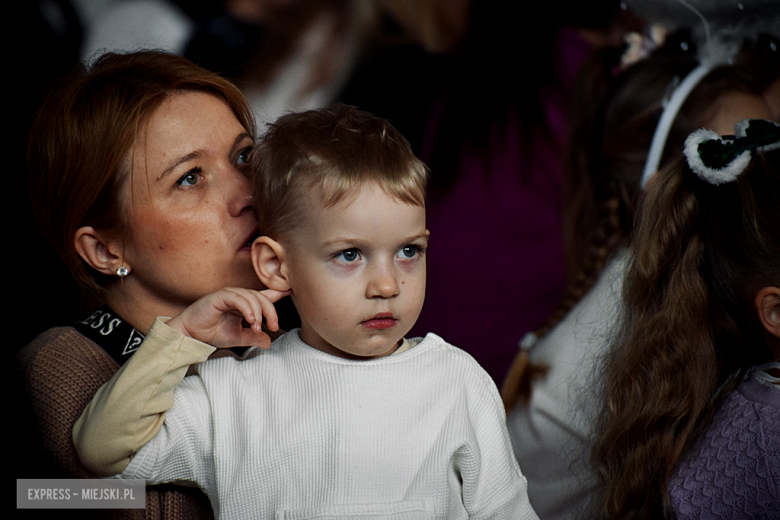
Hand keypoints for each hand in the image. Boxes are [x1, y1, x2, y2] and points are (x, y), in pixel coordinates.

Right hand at [166, 288, 289, 348]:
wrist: (191, 335)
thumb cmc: (211, 333)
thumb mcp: (238, 337)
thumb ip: (253, 337)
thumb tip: (268, 342)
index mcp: (244, 304)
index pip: (265, 296)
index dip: (279, 292)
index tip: (293, 290)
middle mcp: (239, 296)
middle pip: (262, 297)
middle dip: (271, 312)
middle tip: (273, 327)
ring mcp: (229, 295)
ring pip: (252, 297)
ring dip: (259, 312)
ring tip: (257, 327)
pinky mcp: (220, 296)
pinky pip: (238, 299)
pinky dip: (247, 309)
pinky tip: (251, 321)